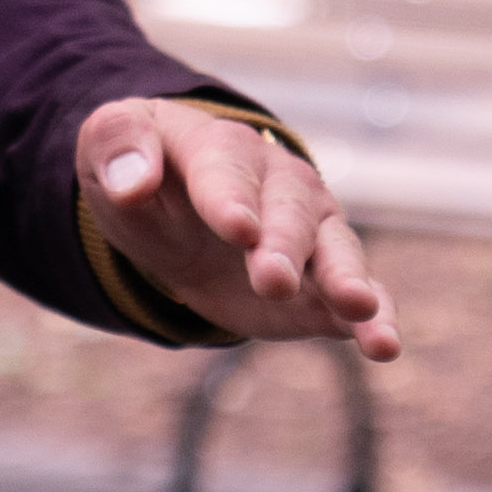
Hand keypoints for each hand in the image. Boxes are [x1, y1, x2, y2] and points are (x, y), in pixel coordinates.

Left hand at [84, 99, 398, 362]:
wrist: (175, 210)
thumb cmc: (141, 170)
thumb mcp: (107, 146)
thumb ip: (117, 149)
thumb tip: (133, 181)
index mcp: (222, 146)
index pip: (227, 169)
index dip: (230, 198)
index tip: (235, 230)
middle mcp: (280, 184)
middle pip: (290, 212)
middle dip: (284, 245)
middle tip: (273, 279)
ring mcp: (309, 232)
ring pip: (337, 251)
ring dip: (347, 280)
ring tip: (360, 309)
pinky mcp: (321, 284)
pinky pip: (356, 297)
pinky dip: (373, 319)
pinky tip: (383, 345)